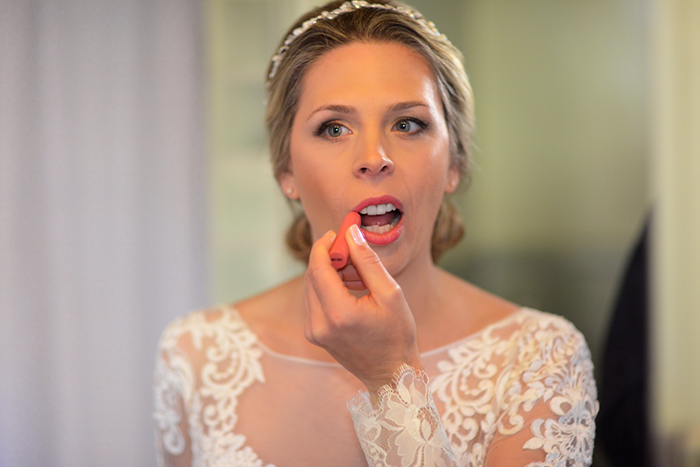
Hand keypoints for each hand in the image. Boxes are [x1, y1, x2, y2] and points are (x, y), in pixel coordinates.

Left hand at [303, 225, 422, 402]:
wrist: (391, 374)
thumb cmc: (397, 335)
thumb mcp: (391, 293)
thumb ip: (368, 261)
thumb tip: (351, 233)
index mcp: (339, 313)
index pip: (318, 267)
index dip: (325, 245)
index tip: (337, 233)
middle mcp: (320, 324)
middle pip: (312, 275)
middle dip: (328, 257)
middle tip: (351, 250)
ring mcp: (314, 331)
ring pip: (311, 286)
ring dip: (329, 272)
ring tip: (357, 274)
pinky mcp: (314, 335)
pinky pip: (313, 300)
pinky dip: (327, 288)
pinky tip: (350, 289)